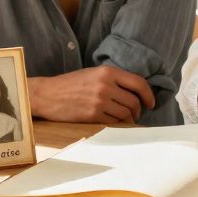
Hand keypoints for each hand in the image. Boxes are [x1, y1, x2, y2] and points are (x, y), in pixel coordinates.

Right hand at [28, 66, 155, 123]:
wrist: (47, 95)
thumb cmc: (70, 84)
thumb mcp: (94, 74)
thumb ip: (114, 79)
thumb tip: (135, 91)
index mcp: (108, 72)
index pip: (139, 83)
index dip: (149, 95)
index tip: (150, 103)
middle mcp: (106, 85)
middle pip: (134, 101)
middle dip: (138, 110)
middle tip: (135, 114)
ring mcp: (99, 100)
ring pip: (126, 114)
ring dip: (129, 119)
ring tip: (125, 120)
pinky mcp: (92, 115)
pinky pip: (114, 122)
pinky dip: (117, 124)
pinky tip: (114, 123)